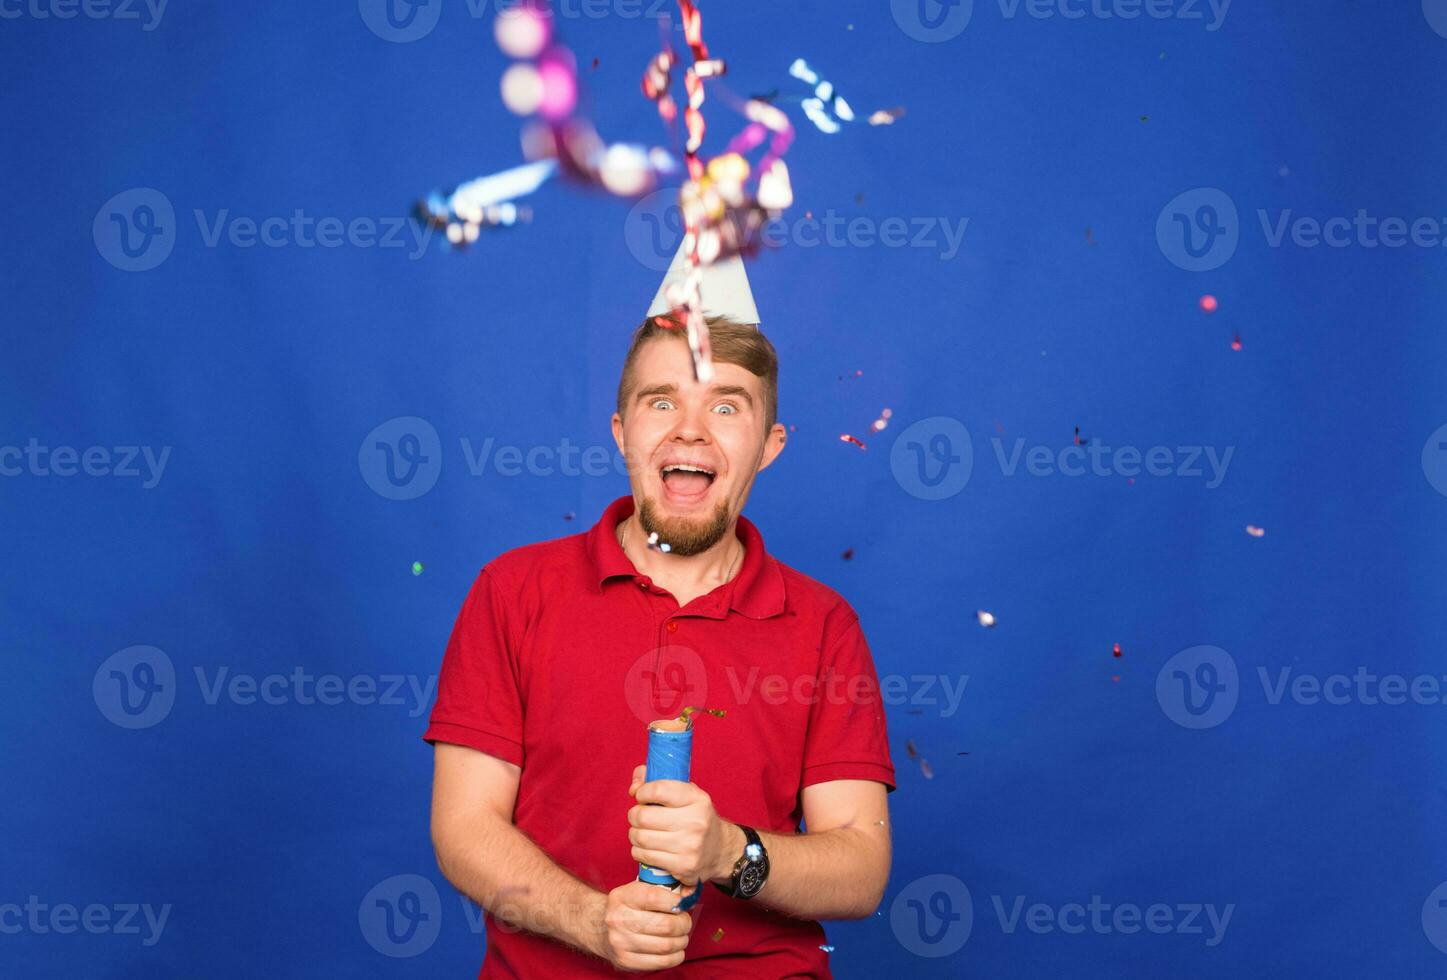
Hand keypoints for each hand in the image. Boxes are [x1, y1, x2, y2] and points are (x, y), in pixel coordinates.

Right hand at [598, 878, 696, 971]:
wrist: (601, 930)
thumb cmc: (628, 908)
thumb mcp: (637, 890)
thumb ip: (661, 890)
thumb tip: (689, 894)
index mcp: (621, 897)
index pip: (655, 897)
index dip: (676, 901)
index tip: (683, 903)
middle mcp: (618, 919)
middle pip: (665, 925)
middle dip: (683, 924)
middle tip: (685, 922)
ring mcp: (620, 942)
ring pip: (666, 945)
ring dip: (681, 941)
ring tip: (681, 935)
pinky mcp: (626, 961)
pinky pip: (661, 962)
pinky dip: (675, 956)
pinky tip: (675, 949)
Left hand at [628, 765, 740, 885]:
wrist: (720, 850)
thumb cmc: (695, 817)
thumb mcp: (686, 793)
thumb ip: (656, 779)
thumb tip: (634, 787)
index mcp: (697, 799)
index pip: (658, 790)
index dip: (642, 792)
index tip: (641, 796)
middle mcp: (695, 822)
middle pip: (643, 816)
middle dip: (634, 815)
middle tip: (638, 816)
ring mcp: (689, 846)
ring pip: (641, 838)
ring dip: (634, 834)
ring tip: (641, 832)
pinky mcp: (682, 866)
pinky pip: (644, 856)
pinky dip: (638, 851)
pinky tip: (647, 848)